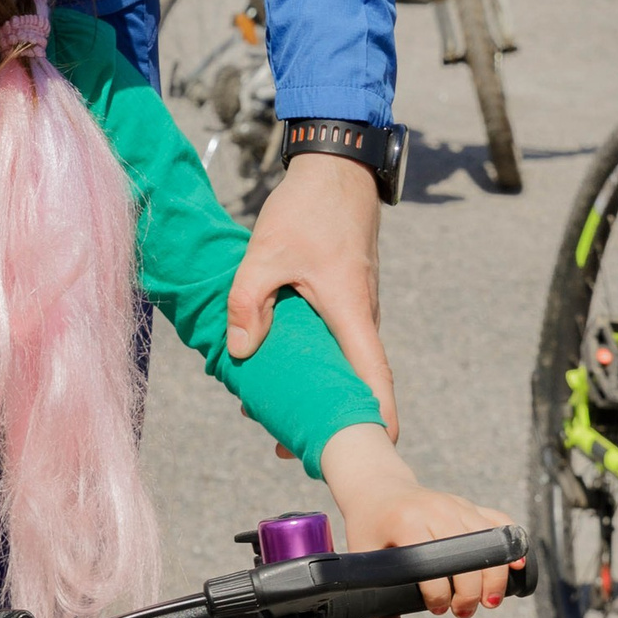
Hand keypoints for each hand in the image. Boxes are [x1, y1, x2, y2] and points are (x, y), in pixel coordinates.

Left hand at [227, 152, 393, 437]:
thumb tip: (241, 352)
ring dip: (316, 385)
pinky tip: (276, 361)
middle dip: (329, 414)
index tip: (369, 451)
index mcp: (351, 312)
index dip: (376, 418)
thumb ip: (249, 300)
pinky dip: (313, 358)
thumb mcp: (266, 251)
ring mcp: (356, 306)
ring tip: (269, 408)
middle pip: (356, 379)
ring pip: (343, 359)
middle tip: (284, 442)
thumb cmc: (307, 208)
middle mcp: (362, 316)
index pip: (374, 378)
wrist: (336, 166)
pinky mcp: (346, 294)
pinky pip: (334, 338)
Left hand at [317, 424, 513, 617]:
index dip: (438, 597)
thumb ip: (379, 606)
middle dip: (470, 594)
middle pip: (468, 556)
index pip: (432, 566)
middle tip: (462, 613)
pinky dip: (511, 544)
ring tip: (488, 602)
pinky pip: (498, 521)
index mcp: (405, 521)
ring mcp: (455, 503)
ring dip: (494, 578)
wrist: (377, 487)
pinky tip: (516, 567)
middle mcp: (435, 509)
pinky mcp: (468, 504)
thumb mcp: (363, 560)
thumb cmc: (369, 528)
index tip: (435, 610)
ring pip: (489, 542)